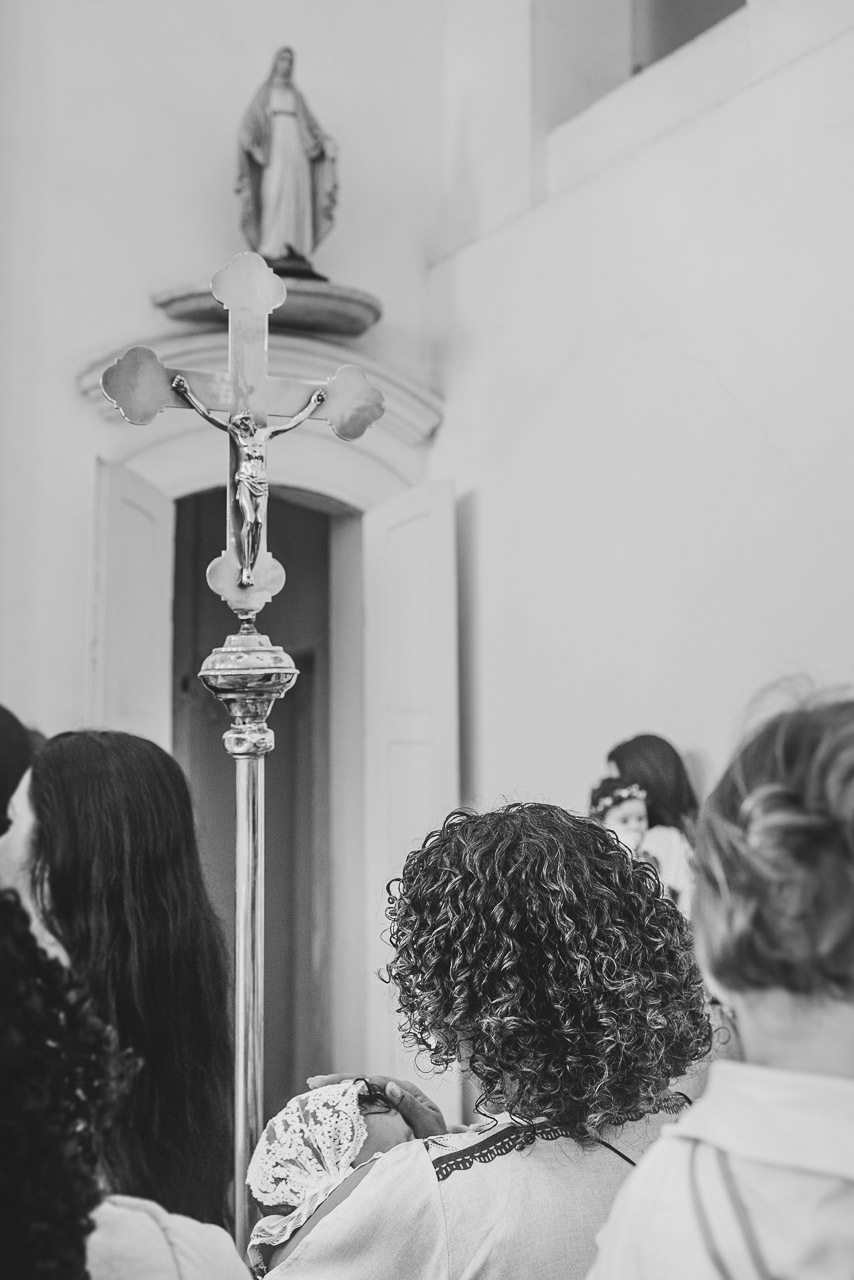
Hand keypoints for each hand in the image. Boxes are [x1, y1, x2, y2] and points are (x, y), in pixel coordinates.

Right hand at [306, 1072, 447, 1138]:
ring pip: (362, 1097)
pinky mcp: (387, 1119)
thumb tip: (389, 1085)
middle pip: (363, 1085)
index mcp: (405, 1091)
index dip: (349, 1081)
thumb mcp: (428, 1124)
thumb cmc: (439, 1141)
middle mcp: (396, 1094)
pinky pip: (365, 1110)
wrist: (448, 1158)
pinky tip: (333, 1109)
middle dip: (338, 1083)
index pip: (372, 1081)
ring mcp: (391, 1106)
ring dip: (340, 1093)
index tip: (327, 1082)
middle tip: (312, 1083)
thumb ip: (410, 1106)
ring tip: (316, 1093)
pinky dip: (348, 1108)